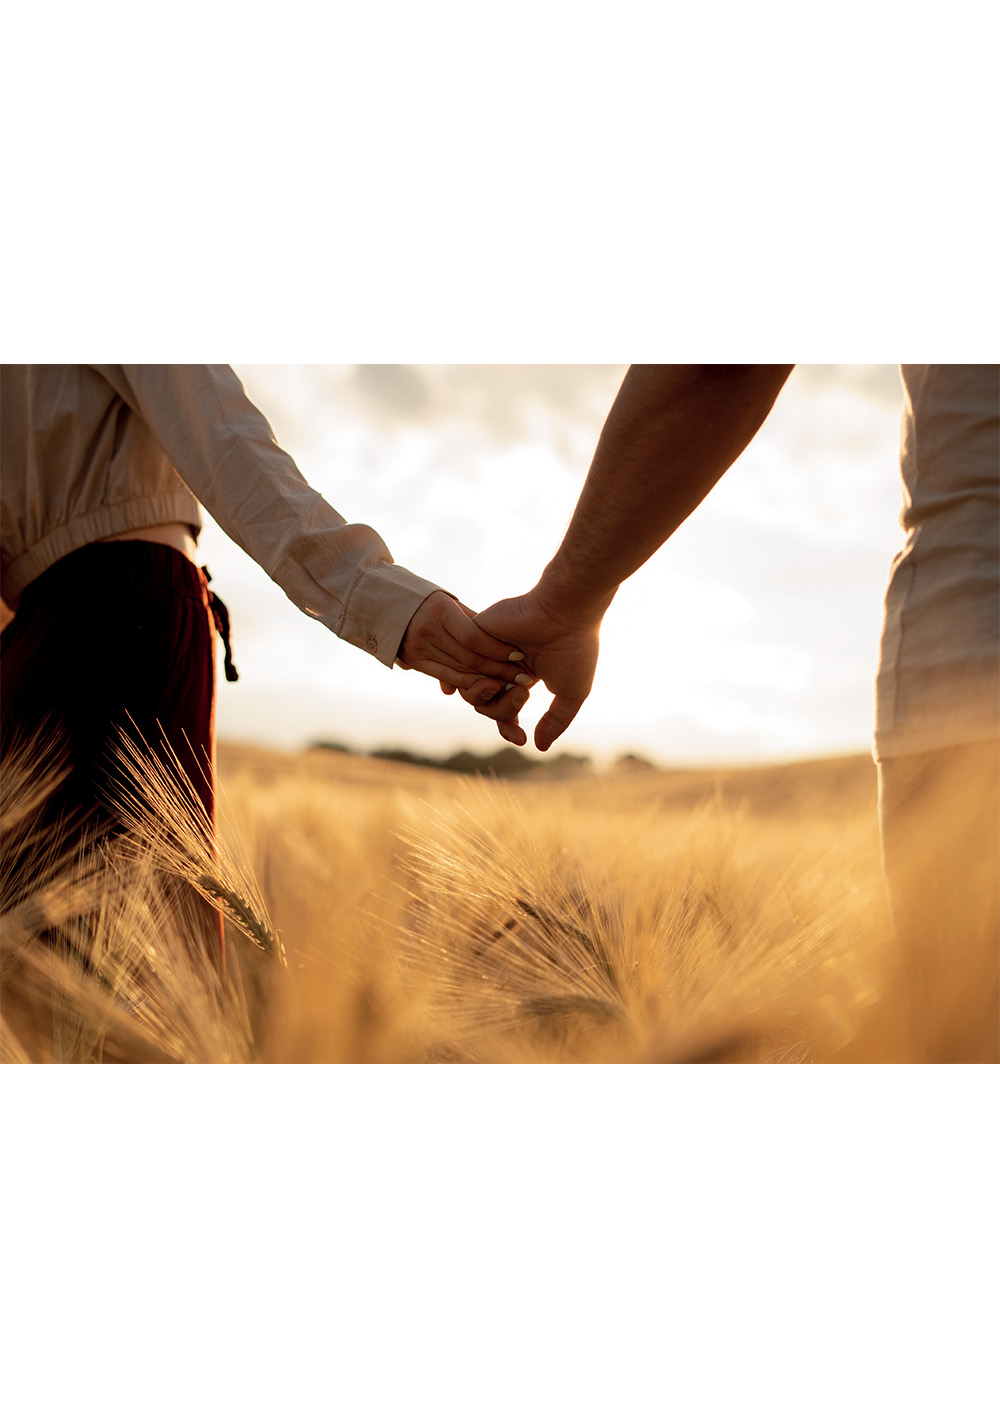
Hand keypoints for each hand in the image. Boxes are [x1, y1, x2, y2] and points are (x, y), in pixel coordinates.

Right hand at [396, 591, 534, 707]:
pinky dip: (467, 682)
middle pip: (469, 657)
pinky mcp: (413, 661)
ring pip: (460, 669)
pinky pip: (446, 675)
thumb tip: (500, 640)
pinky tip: (486, 685)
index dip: (498, 649)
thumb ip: (472, 621)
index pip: (474, 637)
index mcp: (439, 610)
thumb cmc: (426, 599)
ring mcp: (418, 647)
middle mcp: (427, 630)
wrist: (383, 602)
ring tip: (510, 683)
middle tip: (523, 676)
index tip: (519, 655)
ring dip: (487, 679)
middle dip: (499, 669)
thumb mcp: (449, 601)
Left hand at [472, 589, 601, 749]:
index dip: (508, 728)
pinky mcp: (475, 632)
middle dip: (503, 710)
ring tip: (518, 683)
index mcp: (523, 675)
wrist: (567, 611)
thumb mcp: (571, 693)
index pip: (503, 710)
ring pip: (470, 689)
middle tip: (524, 693)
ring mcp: (488, 649)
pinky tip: (505, 666)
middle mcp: (502, 663)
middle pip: (484, 704)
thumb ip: (555, 721)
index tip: (521, 739)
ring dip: (493, 694)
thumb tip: (538, 747)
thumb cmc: (575, 648)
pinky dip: (483, 670)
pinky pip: (464, 665)